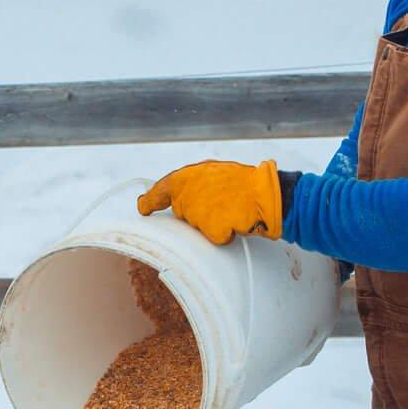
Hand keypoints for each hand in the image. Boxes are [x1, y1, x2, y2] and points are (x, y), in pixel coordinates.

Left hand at [136, 159, 282, 244]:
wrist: (264, 194)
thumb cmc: (244, 183)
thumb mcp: (214, 172)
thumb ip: (194, 183)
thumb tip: (178, 198)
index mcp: (187, 176)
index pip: (162, 189)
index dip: (151, 199)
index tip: (143, 207)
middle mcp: (187, 194)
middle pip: (183, 211)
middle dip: (197, 211)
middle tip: (221, 201)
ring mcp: (197, 213)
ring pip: (198, 225)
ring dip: (212, 221)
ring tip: (231, 208)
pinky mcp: (209, 229)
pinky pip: (213, 236)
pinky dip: (224, 233)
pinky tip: (235, 221)